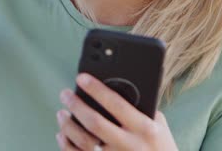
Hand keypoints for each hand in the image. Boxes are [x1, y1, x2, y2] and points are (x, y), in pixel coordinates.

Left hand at [56, 73, 177, 150]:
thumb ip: (139, 109)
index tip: (81, 78)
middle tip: (65, 94)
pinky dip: (66, 145)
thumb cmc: (159, 147)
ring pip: (83, 141)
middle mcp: (129, 145)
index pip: (116, 104)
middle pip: (94, 122)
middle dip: (76, 105)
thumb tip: (112, 87)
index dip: (96, 89)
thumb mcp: (158, 126)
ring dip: (68, 125)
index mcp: (145, 129)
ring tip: (61, 113)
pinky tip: (62, 134)